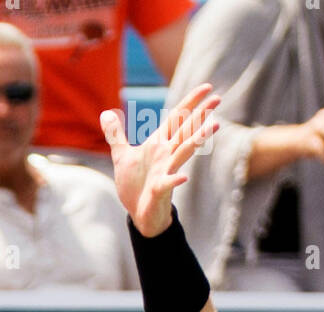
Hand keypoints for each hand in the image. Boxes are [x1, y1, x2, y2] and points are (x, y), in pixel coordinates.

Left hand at [101, 83, 220, 236]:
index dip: (190, 102)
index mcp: (159, 144)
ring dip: (198, 139)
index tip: (207, 86)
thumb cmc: (135, 185)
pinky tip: (183, 179)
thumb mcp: (122, 156)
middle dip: (201, 115)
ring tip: (214, 126)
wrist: (138, 215)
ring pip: (184, 152)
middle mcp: (167, 155)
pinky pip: (169, 184)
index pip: (177, 118)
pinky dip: (175, 181)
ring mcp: (166, 171)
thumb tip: (105, 113)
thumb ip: (115, 135)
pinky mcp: (160, 190)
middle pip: (186, 130)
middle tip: (218, 98)